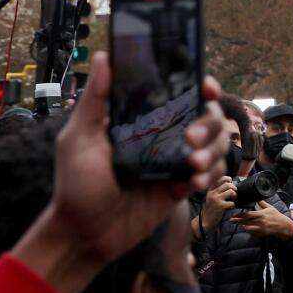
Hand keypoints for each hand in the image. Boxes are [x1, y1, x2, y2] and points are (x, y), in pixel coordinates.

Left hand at [9, 52, 230, 292]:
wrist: (84, 235)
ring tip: (193, 166)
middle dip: (209, 123)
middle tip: (191, 139)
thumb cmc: (76, 185)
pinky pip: (211, 173)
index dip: (200, 85)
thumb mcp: (79, 139)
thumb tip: (104, 56)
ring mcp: (175, 160)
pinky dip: (210, 174)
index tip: (206, 86)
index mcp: (141, 118)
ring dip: (213, 150)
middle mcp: (162, 135)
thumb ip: (95, 100)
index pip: (179, 92)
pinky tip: (195, 183)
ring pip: (217, 143)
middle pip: (207, 115)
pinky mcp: (181, 186)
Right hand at [199, 176, 236, 232]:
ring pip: (231, 192)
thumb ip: (219, 190)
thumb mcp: (212, 197)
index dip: (229, 180)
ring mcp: (216, 199)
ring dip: (234, 197)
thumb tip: (232, 184)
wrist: (204, 221)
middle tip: (233, 195)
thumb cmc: (211, 209)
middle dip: (234, 189)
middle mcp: (212, 193)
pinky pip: (232, 203)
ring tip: (231, 201)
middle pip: (228, 184)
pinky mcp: (220, 206)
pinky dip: (233, 205)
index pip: (222, 178)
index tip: (231, 185)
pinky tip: (229, 208)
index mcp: (211, 189)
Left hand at [232, 200, 292, 240]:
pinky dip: (248, 231)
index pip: (248, 214)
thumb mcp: (270, 207)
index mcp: (261, 214)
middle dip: (237, 221)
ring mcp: (260, 229)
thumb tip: (256, 198)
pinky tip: (245, 229)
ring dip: (242, 227)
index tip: (235, 214)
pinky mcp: (261, 234)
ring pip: (247, 229)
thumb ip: (262, 203)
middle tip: (230, 220)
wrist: (282, 225)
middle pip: (246, 222)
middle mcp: (259, 222)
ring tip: (238, 225)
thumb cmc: (276, 215)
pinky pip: (252, 233)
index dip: (240, 215)